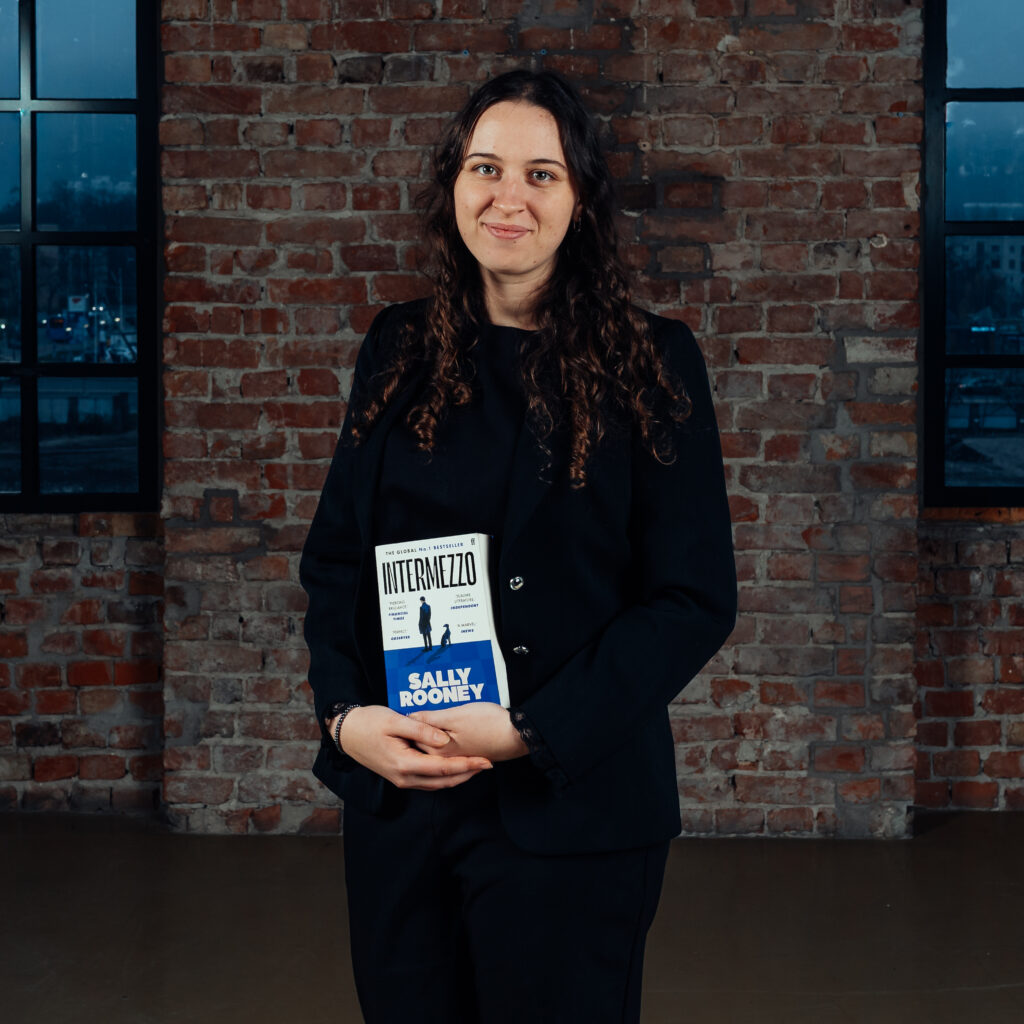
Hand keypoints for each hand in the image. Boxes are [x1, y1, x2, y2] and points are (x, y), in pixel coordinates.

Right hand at [332, 705, 492, 789]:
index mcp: (404, 763)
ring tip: (477, 767)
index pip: (443, 769)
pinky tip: (455, 768)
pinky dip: (445, 777)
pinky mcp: (400, 776)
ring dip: (458, 777)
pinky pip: (428, 781)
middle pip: (443, 782)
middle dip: (468, 774)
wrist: (347, 732)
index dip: (467, 765)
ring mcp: (401, 779)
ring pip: (436, 784)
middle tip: (488, 764)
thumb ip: (422, 731)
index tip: (485, 760)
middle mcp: (403, 777)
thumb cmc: (370, 722)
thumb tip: (445, 741)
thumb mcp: (395, 721)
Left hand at [408, 703, 529, 762]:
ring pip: (434, 745)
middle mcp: (444, 758)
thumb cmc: (488, 723)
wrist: (516, 735)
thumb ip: (431, 718)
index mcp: (437, 750)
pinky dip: (441, 737)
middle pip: (420, 744)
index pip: (412, 738)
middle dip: (415, 730)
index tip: (401, 709)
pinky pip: (446, 747)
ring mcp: (456, 757)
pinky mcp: (466, 754)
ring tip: (426, 717)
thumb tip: (410, 717)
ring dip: (428, 734)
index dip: (406, 723)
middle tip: (410, 711)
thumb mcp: (456, 715)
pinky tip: (444, 727)